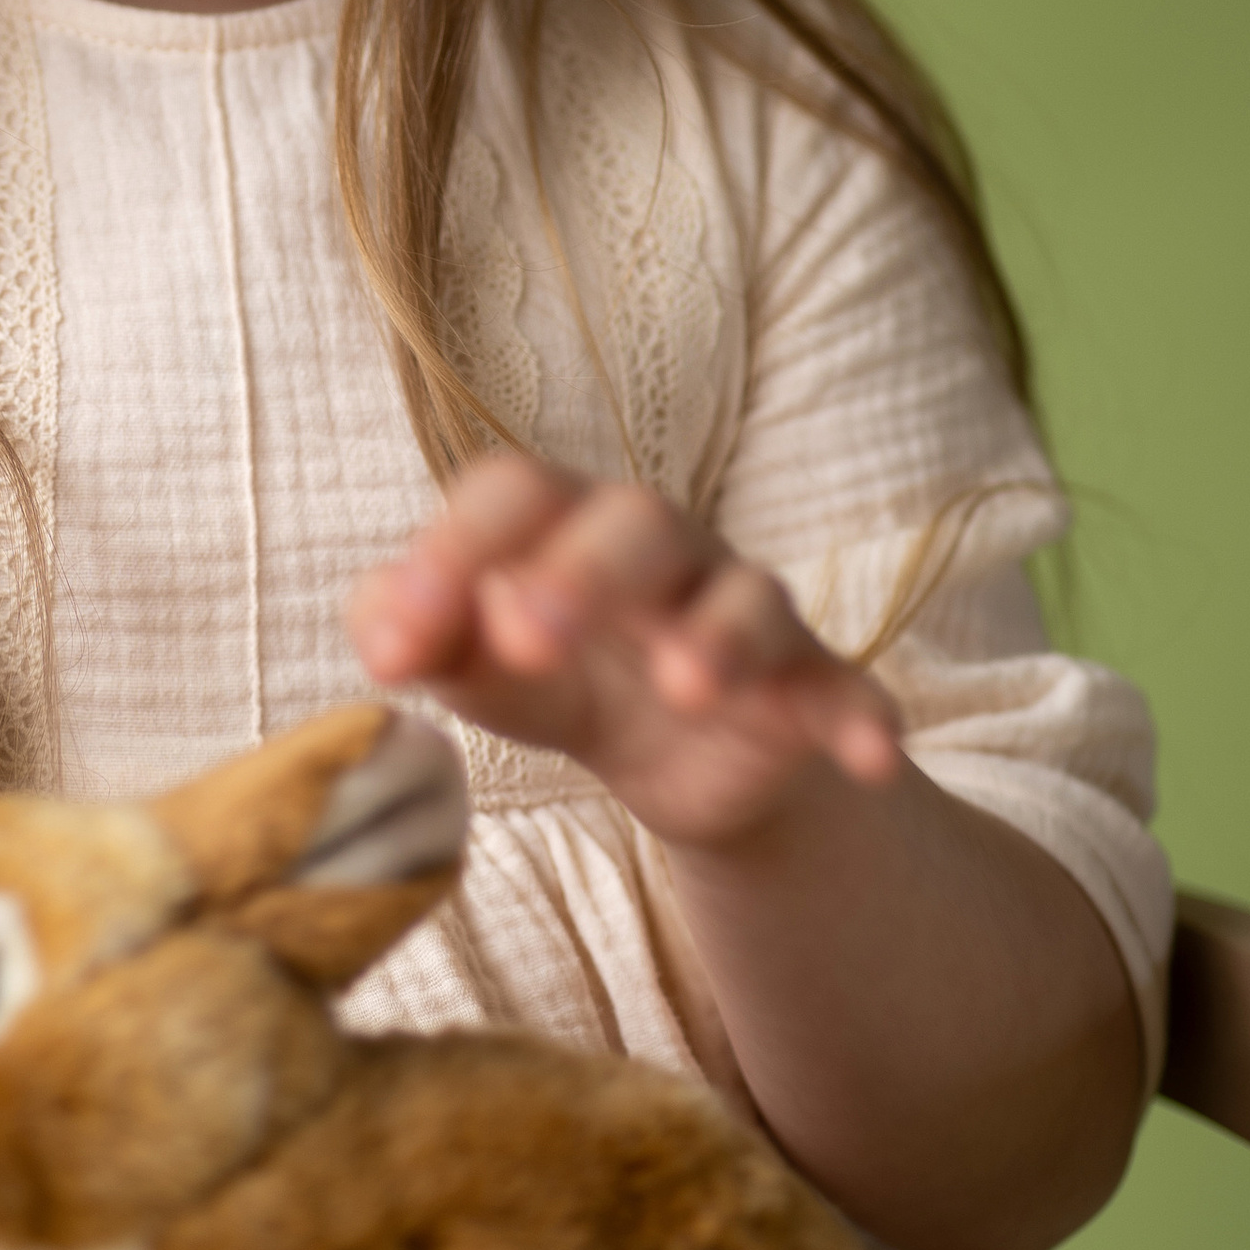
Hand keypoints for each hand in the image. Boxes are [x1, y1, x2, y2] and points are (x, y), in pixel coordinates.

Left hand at [347, 453, 901, 850]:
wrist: (674, 755)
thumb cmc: (556, 675)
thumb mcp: (475, 661)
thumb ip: (417, 635)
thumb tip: (379, 637)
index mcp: (562, 522)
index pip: (511, 494)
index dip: (454, 551)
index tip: (401, 641)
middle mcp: (659, 549)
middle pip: (635, 525)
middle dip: (583, 571)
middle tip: (527, 633)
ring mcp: (741, 612)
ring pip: (746, 599)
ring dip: (719, 635)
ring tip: (686, 683)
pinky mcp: (806, 689)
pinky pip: (844, 688)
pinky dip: (860, 714)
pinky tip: (870, 751)